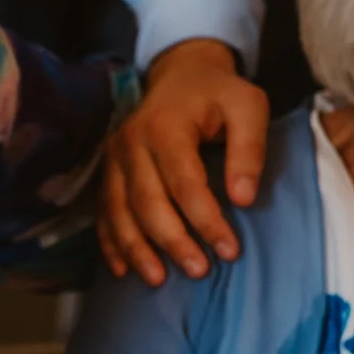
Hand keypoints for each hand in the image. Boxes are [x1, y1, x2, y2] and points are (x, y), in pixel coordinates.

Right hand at [99, 39, 268, 284]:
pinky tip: (121, 269)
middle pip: (147, 201)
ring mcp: (114, 157)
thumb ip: (249, 149)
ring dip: (137, 249)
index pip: (184, 183)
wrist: (180, 74)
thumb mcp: (249, 106)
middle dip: (172, 241)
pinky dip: (110, 242)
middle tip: (199, 271)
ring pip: (119, 211)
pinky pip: (104, 211)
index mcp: (165, 126)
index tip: (229, 250)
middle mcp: (131, 142)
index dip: (206, 220)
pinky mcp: (107, 170)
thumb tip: (243, 199)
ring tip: (158, 279)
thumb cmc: (218, 93)